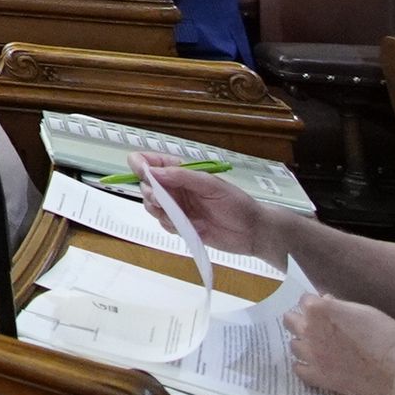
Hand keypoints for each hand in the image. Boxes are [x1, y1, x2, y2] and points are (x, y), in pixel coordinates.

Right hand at [143, 164, 283, 263]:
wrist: (253, 232)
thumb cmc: (236, 203)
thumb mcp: (211, 185)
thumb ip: (182, 178)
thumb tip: (153, 172)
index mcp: (182, 172)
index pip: (152, 162)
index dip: (141, 164)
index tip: (141, 172)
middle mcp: (176, 188)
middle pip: (146, 185)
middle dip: (150, 192)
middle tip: (163, 201)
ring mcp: (177, 208)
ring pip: (151, 206)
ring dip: (158, 211)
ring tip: (177, 217)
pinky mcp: (181, 226)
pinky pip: (163, 224)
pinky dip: (169, 225)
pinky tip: (185, 227)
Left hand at [284, 293, 394, 394]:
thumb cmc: (389, 337)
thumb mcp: (365, 311)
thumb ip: (339, 307)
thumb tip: (326, 302)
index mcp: (320, 310)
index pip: (304, 300)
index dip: (317, 304)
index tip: (327, 310)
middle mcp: (309, 331)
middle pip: (290, 320)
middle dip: (303, 320)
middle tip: (320, 327)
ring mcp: (312, 356)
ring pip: (294, 345)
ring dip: (304, 343)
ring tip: (319, 347)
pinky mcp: (319, 378)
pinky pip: (298, 370)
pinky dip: (305, 366)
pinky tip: (316, 365)